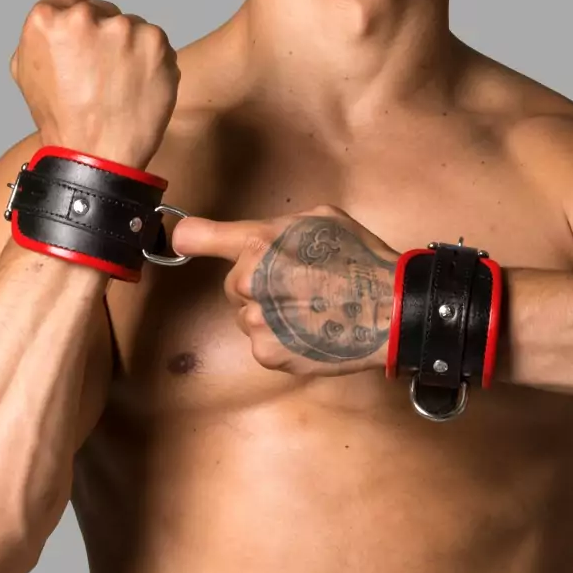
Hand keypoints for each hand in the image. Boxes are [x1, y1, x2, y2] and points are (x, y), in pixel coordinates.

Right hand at [10, 0, 179, 167]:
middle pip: (104, 12)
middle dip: (106, 38)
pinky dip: (154, 62)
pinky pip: (156, 44)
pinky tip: (141, 87)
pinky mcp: (154, 42)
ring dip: (132, 49)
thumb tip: (67, 4)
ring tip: (123, 86)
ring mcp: (122, 28)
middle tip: (104, 75)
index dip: (81, 10)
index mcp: (46, 21)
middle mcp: (83, 18)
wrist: (97, 154)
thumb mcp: (26, 73)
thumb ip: (42, 35)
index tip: (92, 26)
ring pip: (132, 28)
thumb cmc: (63, 122)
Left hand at [172, 205, 398, 376]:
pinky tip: (308, 330)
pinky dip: (279, 339)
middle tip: (298, 284)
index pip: (198, 237)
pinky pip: (261, 341)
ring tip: (308, 309)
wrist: (393, 310)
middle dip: (258, 283)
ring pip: (246, 314)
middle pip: (233, 282)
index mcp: (260, 242)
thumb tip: (249, 237)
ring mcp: (257, 320)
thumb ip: (277, 226)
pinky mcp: (268, 353)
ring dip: (268, 312)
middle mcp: (250, 280)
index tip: (179, 240)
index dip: (189, 238)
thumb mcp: (322, 220)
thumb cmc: (361, 260)